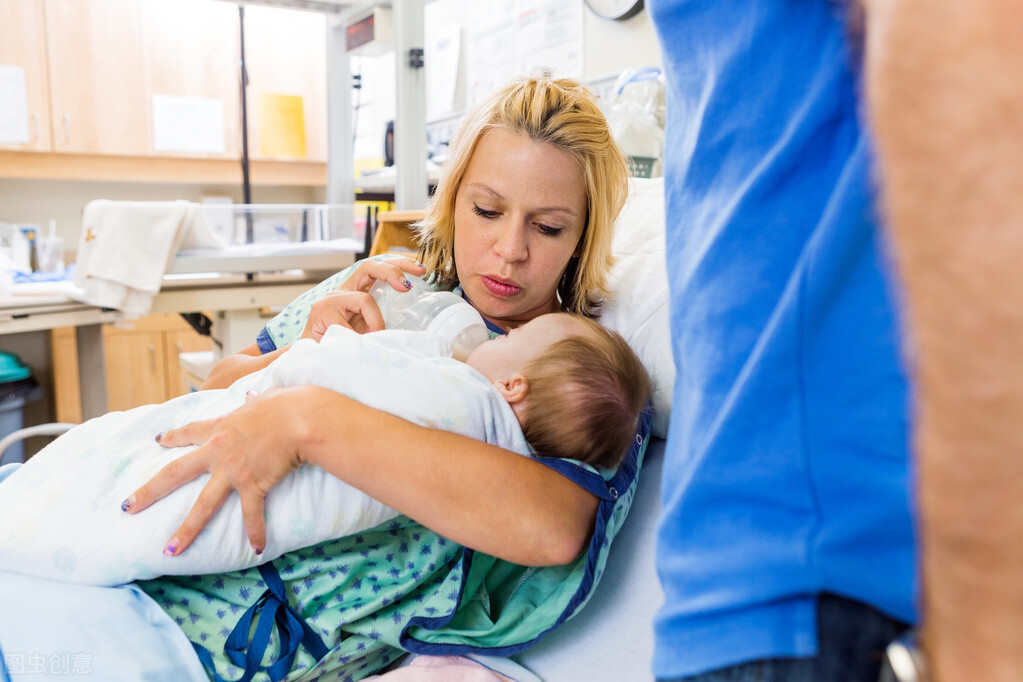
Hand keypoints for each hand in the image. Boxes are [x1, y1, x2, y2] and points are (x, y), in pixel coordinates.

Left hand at [123, 387, 308, 555]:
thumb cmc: (286, 404)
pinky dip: (256, 533)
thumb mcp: (265, 397)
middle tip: (127, 507)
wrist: (299, 418)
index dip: (173, 436)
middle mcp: (218, 451)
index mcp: (221, 427)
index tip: (158, 440)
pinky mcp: (253, 484)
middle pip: (175, 473)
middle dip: (149, 492)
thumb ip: (256, 400)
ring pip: (203, 506)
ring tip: (170, 550)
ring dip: (185, 530)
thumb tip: (256, 395)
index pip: (190, 431)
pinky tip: (256, 549)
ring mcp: (233, 471)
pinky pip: (251, 514)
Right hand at [301, 258, 426, 340]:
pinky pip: (349, 323)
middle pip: (369, 266)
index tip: (422, 271)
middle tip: (407, 286)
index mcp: (355, 291)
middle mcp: (342, 290)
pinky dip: (357, 337)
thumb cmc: (343, 347)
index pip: (378, 269)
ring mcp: (330, 299)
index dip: (400, 265)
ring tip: (373, 338)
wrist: (311, 362)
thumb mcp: (367, 331)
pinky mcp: (321, 312)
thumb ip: (381, 323)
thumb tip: (412, 325)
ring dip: (376, 322)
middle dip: (392, 271)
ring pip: (365, 299)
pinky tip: (355, 345)